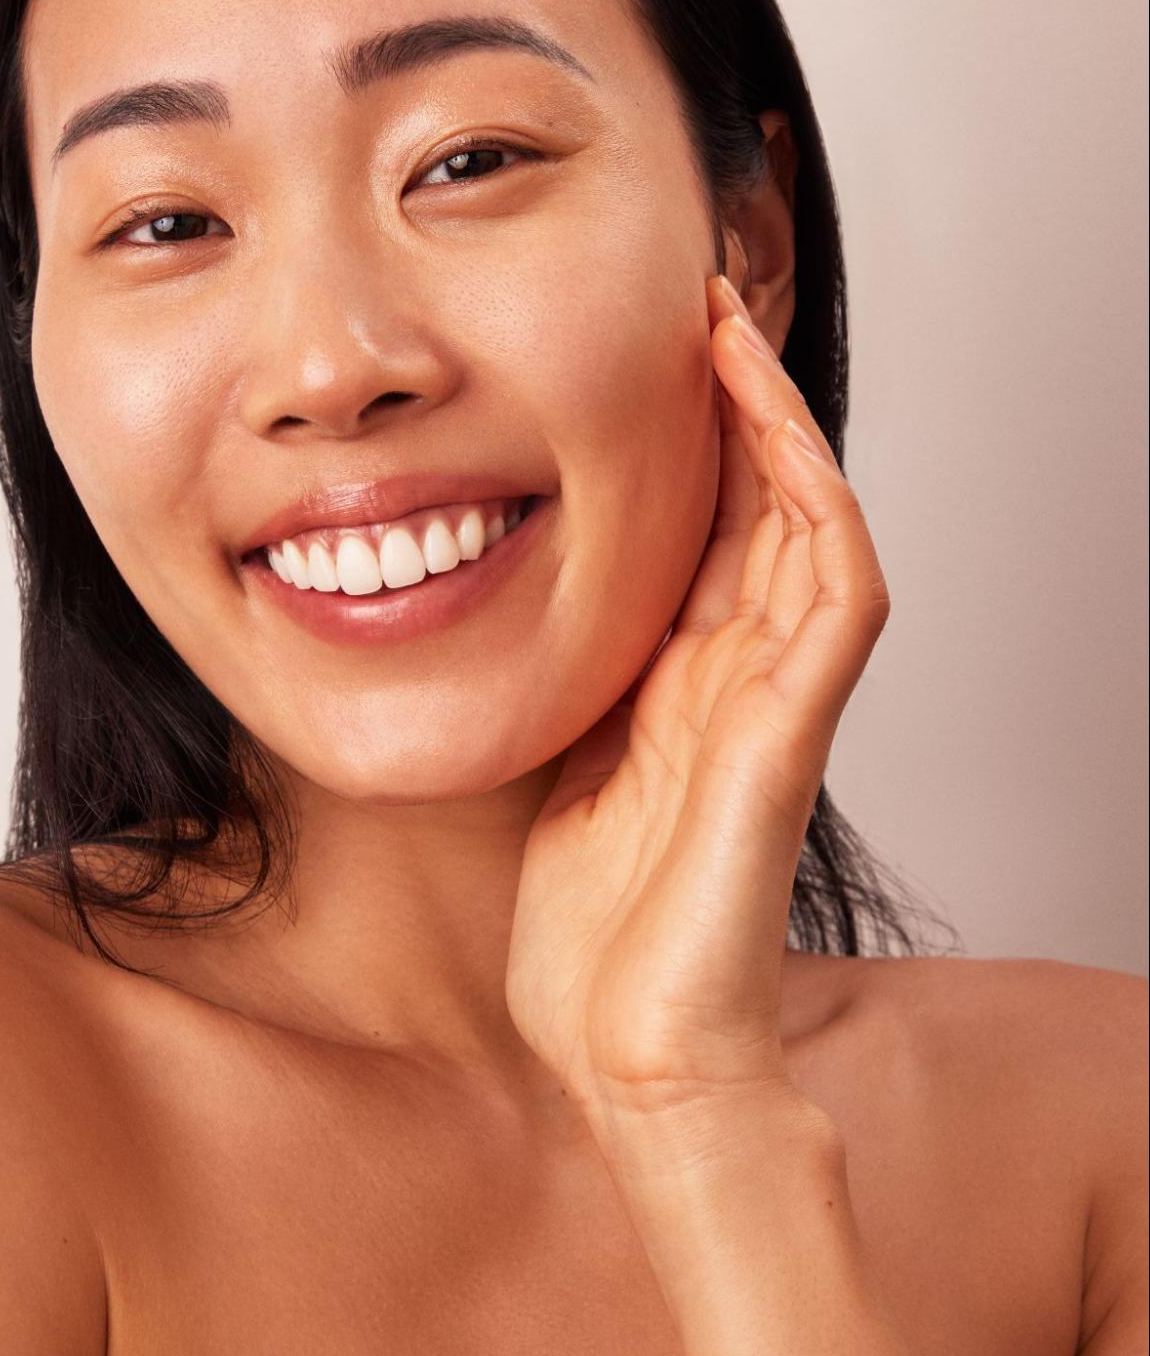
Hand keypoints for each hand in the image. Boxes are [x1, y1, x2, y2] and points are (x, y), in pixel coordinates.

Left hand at [505, 274, 891, 1128]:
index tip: (647, 347)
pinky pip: (838, 600)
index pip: (706, 528)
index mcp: (682, 684)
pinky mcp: (789, 736)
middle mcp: (739, 678)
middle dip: (738, 400)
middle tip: (699, 297)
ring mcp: (774, 703)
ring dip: (780, 424)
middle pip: (763, 505)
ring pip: (811, 528)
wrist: (632, 1058)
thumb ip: (574, 694)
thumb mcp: (558, 776)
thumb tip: (517, 616)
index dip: (689, 436)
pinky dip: (819, 512)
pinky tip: (784, 440)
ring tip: (733, 330)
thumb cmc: (594, 942)